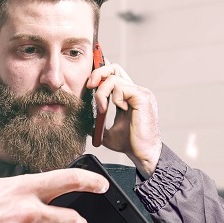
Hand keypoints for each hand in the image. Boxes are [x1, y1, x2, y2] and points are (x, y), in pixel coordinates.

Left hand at [87, 60, 162, 177]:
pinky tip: (119, 110)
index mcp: (129, 96)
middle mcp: (136, 91)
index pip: (114, 74)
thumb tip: (81, 117)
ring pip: (113, 78)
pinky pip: (120, 88)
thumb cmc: (129, 143)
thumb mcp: (106, 131)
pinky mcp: (142, 97)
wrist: (142, 154)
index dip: (100, 74)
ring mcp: (140, 92)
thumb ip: (97, 120)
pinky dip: (113, 98)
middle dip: (98, 73)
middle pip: (114, 68)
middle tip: (89, 86)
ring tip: (102, 109)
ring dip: (102, 93)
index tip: (88, 85)